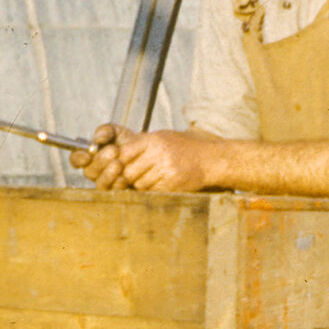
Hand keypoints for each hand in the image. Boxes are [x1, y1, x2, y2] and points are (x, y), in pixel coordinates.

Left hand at [81, 124, 209, 193]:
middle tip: (135, 176)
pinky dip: (153, 191)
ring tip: (151, 179)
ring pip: (140, 185)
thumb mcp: (164, 137)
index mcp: (154, 140)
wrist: (210, 159)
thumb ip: (143, 144)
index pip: (124, 153)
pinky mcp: (172, 184)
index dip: (120, 162)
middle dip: (129, 177)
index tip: (123, 165)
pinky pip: (153, 192)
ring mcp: (166, 170)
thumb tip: (118, 153)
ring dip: (141, 185)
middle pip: (129, 172)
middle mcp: (158, 154)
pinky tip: (161, 184)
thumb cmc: (185, 147)